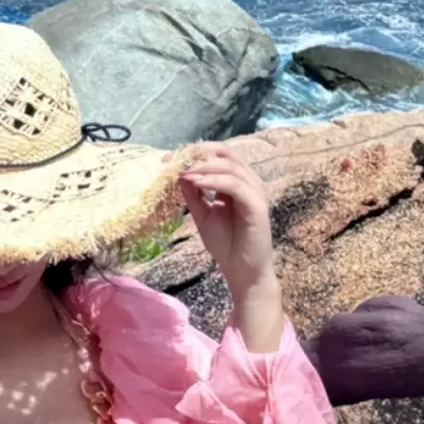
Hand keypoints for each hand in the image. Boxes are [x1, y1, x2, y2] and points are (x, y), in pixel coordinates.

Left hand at [178, 147, 282, 350]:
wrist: (242, 272)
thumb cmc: (226, 244)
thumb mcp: (202, 214)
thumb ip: (193, 194)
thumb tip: (180, 172)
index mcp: (236, 181)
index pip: (217, 154)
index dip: (193, 152)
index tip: (167, 160)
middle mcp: (248, 182)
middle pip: (225, 153)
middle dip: (198, 153)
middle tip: (175, 161)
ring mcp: (255, 193)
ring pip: (230, 166)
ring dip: (204, 166)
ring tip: (183, 173)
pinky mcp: (257, 206)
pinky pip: (235, 185)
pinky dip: (214, 181)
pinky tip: (196, 183)